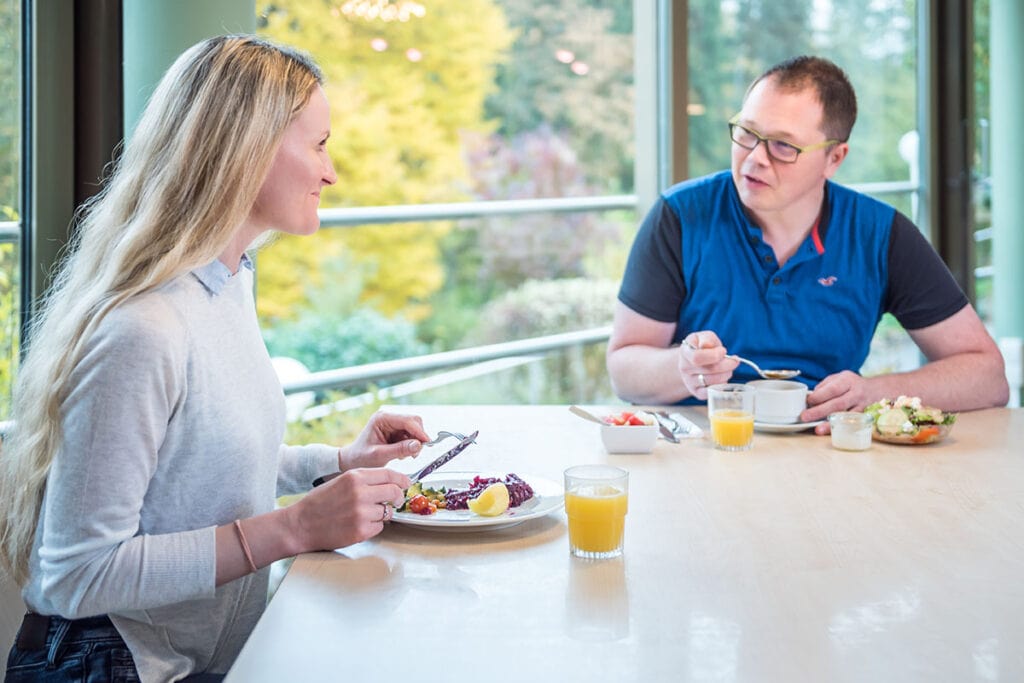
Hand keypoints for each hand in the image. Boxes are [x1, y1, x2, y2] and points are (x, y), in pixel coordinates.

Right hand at [292, 467, 410, 550]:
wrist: (300, 524)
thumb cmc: (319, 503)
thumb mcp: (341, 481)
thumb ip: (364, 480)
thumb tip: (389, 482)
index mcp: (355, 477)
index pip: (389, 474)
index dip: (402, 479)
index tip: (406, 483)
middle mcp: (360, 493)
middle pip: (394, 492)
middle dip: (398, 497)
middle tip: (396, 500)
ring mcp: (361, 512)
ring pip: (387, 511)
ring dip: (382, 514)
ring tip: (364, 514)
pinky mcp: (361, 530)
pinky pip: (379, 527)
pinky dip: (373, 527)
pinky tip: (358, 524)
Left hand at [339, 411, 430, 470]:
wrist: (353, 461)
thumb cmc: (361, 457)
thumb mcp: (380, 455)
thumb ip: (399, 450)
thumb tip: (418, 445)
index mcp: (382, 418)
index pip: (407, 421)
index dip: (419, 432)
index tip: (427, 443)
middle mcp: (389, 418)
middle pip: (414, 422)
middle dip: (418, 437)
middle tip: (415, 453)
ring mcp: (393, 424)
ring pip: (415, 429)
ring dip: (414, 443)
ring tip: (404, 456)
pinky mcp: (396, 431)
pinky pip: (411, 435)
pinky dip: (411, 445)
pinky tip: (401, 454)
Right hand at [678, 331, 738, 399]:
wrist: (696, 360)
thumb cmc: (703, 346)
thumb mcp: (705, 337)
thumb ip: (707, 339)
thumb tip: (707, 345)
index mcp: (685, 352)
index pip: (697, 358)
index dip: (714, 355)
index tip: (723, 351)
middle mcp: (684, 368)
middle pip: (709, 370)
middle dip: (727, 365)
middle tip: (734, 360)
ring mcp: (689, 382)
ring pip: (713, 382)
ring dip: (726, 374)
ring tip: (728, 368)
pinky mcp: (696, 392)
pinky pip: (712, 392)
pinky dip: (722, 385)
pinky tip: (723, 377)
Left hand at [803, 370, 874, 433]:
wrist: (878, 390)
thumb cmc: (852, 384)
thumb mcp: (839, 378)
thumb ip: (825, 386)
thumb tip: (810, 398)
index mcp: (847, 380)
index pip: (833, 389)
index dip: (819, 396)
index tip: (808, 401)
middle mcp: (856, 393)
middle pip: (838, 403)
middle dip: (820, 411)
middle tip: (805, 417)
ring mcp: (862, 406)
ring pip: (846, 416)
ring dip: (831, 424)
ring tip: (817, 429)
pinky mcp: (865, 417)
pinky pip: (853, 424)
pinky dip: (841, 429)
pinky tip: (832, 433)